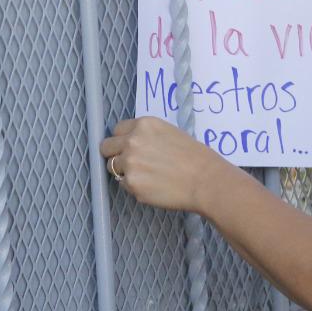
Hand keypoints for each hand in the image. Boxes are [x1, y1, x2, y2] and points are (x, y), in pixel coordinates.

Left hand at [100, 116, 226, 213]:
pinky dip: (134, 186)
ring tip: (145, 176)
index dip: (123, 139)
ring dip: (123, 171)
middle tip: (131, 163)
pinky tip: (152, 185)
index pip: (117, 130)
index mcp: (144, 124)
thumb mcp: (170, 133)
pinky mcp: (131, 184)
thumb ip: (147, 136)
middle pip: (106, 147)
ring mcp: (129, 163)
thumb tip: (133, 145)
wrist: (205, 180)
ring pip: (112, 167)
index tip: (130, 147)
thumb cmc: (195, 157)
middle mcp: (132, 141)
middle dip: (115, 154)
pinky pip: (123, 184)